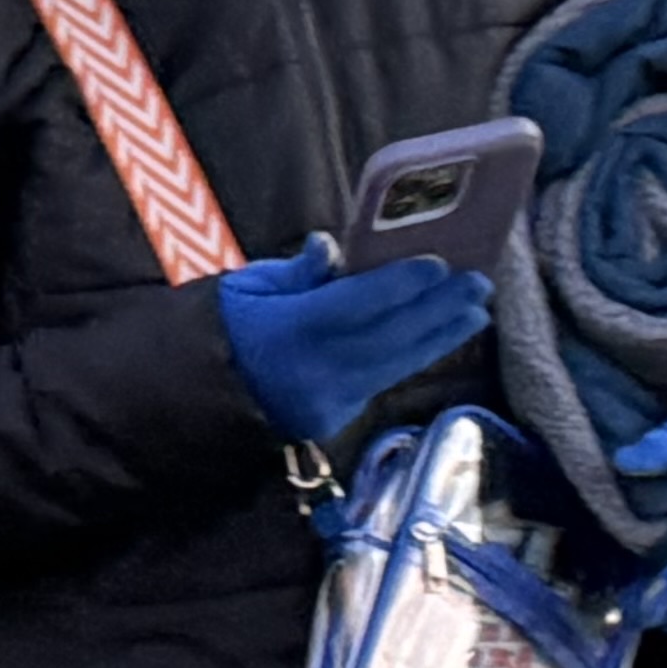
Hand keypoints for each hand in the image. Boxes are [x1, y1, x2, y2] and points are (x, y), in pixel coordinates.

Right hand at [215, 243, 491, 450]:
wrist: (187, 403)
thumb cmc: (219, 332)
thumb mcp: (245, 287)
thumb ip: (298, 271)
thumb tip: (335, 248)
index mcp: (290, 331)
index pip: (360, 305)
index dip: (404, 284)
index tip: (440, 262)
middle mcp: (317, 371)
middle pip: (393, 337)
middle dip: (440, 309)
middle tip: (479, 283)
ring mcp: (329, 402)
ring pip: (397, 365)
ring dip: (441, 337)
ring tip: (476, 312)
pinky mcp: (335, 419)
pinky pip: (382, 381)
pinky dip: (413, 356)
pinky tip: (438, 337)